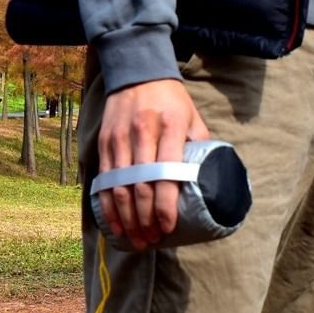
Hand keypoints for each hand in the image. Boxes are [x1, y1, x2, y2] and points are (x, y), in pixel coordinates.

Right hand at [98, 79, 209, 249]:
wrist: (137, 72)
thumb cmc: (171, 101)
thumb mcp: (192, 118)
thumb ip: (200, 149)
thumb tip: (209, 182)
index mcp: (169, 127)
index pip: (165, 175)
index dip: (165, 206)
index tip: (167, 227)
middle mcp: (142, 133)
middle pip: (139, 186)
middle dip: (145, 219)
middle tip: (151, 239)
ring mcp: (119, 139)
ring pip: (119, 187)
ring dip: (127, 218)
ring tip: (136, 238)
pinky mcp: (104, 143)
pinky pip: (104, 181)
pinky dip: (108, 206)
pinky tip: (116, 223)